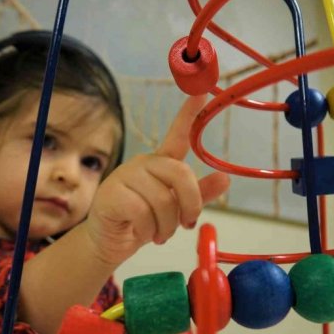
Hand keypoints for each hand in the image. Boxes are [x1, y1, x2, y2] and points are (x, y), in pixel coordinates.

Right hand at [85, 95, 229, 265]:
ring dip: (167, 225)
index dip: (189, 114)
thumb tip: (226, 178)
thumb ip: (198, 194)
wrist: (108, 241)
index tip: (202, 92)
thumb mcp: (175, 209)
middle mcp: (142, 164)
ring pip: (162, 199)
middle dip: (190, 205)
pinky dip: (149, 230)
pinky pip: (142, 212)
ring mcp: (124, 176)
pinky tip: (144, 234)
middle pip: (180, 174)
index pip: (177, 135)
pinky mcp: (111, 194)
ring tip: (160, 235)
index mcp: (160, 164)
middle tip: (186, 224)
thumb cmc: (142, 222)